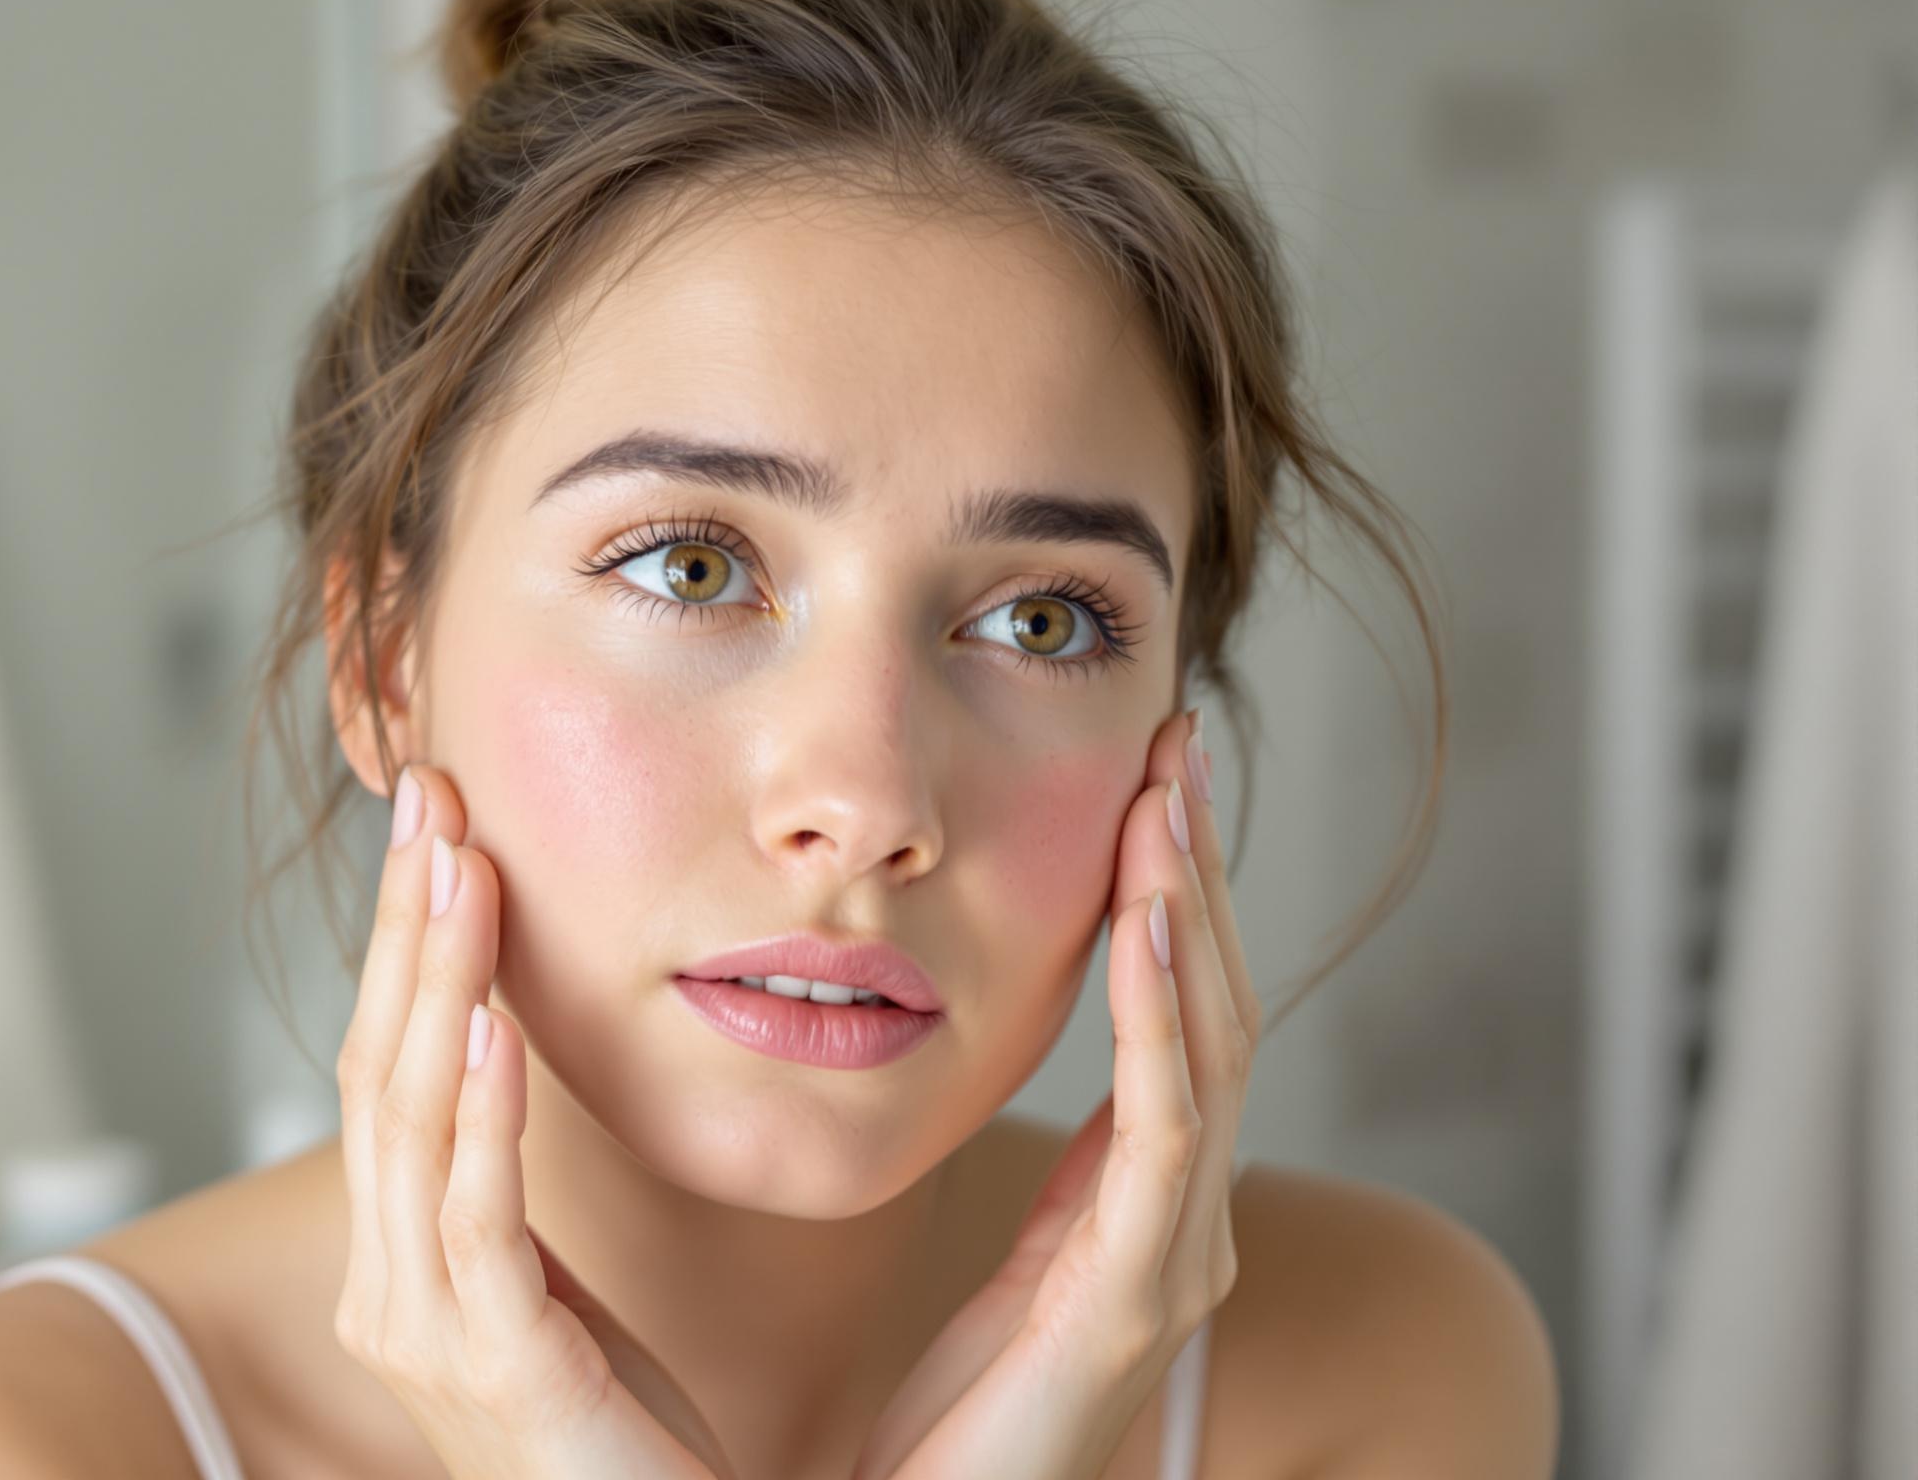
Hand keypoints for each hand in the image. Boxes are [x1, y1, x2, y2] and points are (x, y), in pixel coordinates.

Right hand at [334, 763, 738, 1479]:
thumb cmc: (623, 1451)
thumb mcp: (555, 1301)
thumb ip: (509, 1201)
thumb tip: (507, 1067)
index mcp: (401, 1267)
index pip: (388, 1071)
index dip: (407, 944)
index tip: (440, 827)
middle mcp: (387, 1293)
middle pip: (378, 1069)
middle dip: (405, 925)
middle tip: (430, 793)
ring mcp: (424, 1335)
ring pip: (409, 1121)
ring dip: (436, 980)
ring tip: (462, 864)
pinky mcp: (493, 1370)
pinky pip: (475, 1219)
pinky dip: (479, 1113)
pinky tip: (490, 1022)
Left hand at [852, 709, 1259, 1479]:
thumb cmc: (946, 1426)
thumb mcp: (995, 1266)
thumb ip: (1039, 1185)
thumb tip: (1006, 1067)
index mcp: (1141, 1210)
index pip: (1178, 1024)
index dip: (1176, 902)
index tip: (1153, 783)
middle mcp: (1181, 1228)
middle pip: (1211, 1013)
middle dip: (1197, 874)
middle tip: (1174, 746)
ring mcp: (1172, 1264)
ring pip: (1205, 1052)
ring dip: (1188, 915)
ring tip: (1164, 801)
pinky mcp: (1135, 1301)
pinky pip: (1164, 1132)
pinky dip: (1162, 1018)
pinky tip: (1147, 923)